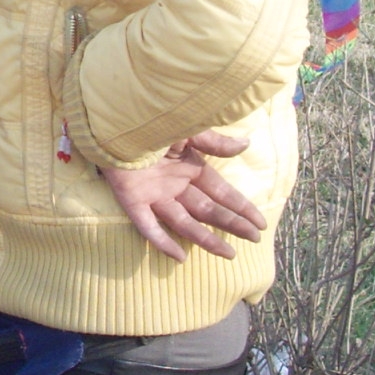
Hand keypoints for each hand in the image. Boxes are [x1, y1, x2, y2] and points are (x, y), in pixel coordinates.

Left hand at [98, 129, 265, 262]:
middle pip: (208, 209)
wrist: (115, 118)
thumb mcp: (188, 129)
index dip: (240, 207)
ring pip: (184, 222)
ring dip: (206, 238)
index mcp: (189, 166)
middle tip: (254, 239)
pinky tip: (179, 257)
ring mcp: (154, 195)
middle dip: (232, 224)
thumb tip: (246, 144)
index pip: (221, 192)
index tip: (259, 223)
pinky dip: (162, 241)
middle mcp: (174, 184)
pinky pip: (148, 226)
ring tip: (229, 253)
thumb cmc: (151, 118)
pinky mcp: (132, 201)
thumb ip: (214, 142)